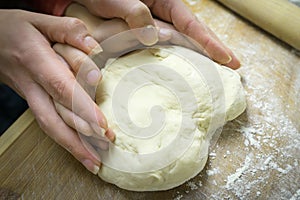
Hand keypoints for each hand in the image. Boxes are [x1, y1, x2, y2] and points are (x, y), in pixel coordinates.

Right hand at [0, 9, 113, 173]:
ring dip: (73, 147)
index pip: (61, 88)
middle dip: (80, 137)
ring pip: (50, 127)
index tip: (101, 124)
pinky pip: (48, 125)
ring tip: (94, 163)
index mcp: (35, 61)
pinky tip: (79, 151)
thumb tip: (95, 48)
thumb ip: (69, 31)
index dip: (81, 108)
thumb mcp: (40, 20)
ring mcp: (30, 97)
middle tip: (105, 148)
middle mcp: (32, 84)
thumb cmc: (16, 29)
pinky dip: (64, 141)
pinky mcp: (32, 102)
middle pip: (55, 117)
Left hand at [71, 0, 239, 68]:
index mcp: (161, 1)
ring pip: (181, 43)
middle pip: (193, 33)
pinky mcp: (143, 40)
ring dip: (199, 57)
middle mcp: (161, 15)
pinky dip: (176, 61)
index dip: (209, 41)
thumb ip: (134, 12)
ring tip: (216, 73)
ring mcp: (154, 28)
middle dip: (213, 49)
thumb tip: (152, 35)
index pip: (190, 23)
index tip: (227, 58)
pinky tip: (184, 72)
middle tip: (233, 67)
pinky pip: (164, 50)